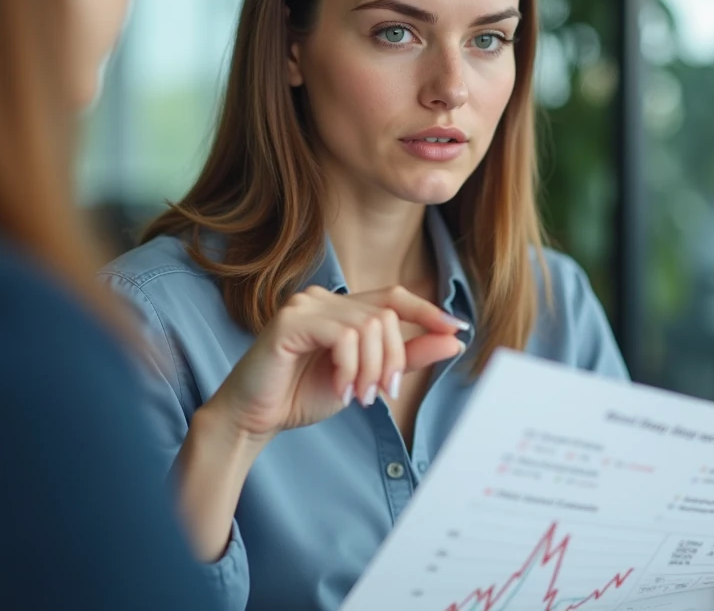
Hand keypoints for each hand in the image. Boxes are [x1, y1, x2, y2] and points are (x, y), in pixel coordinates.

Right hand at [209, 285, 466, 440]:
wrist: (255, 417)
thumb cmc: (302, 395)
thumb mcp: (365, 377)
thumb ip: (406, 357)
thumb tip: (453, 339)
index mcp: (342, 308)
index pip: (393, 296)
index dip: (428, 310)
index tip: (457, 328)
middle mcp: (324, 298)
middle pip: (385, 317)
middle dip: (393, 361)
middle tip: (381, 394)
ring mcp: (305, 305)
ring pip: (368, 327)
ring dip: (371, 370)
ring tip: (358, 397)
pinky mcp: (290, 321)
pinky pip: (342, 336)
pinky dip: (349, 368)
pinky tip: (339, 391)